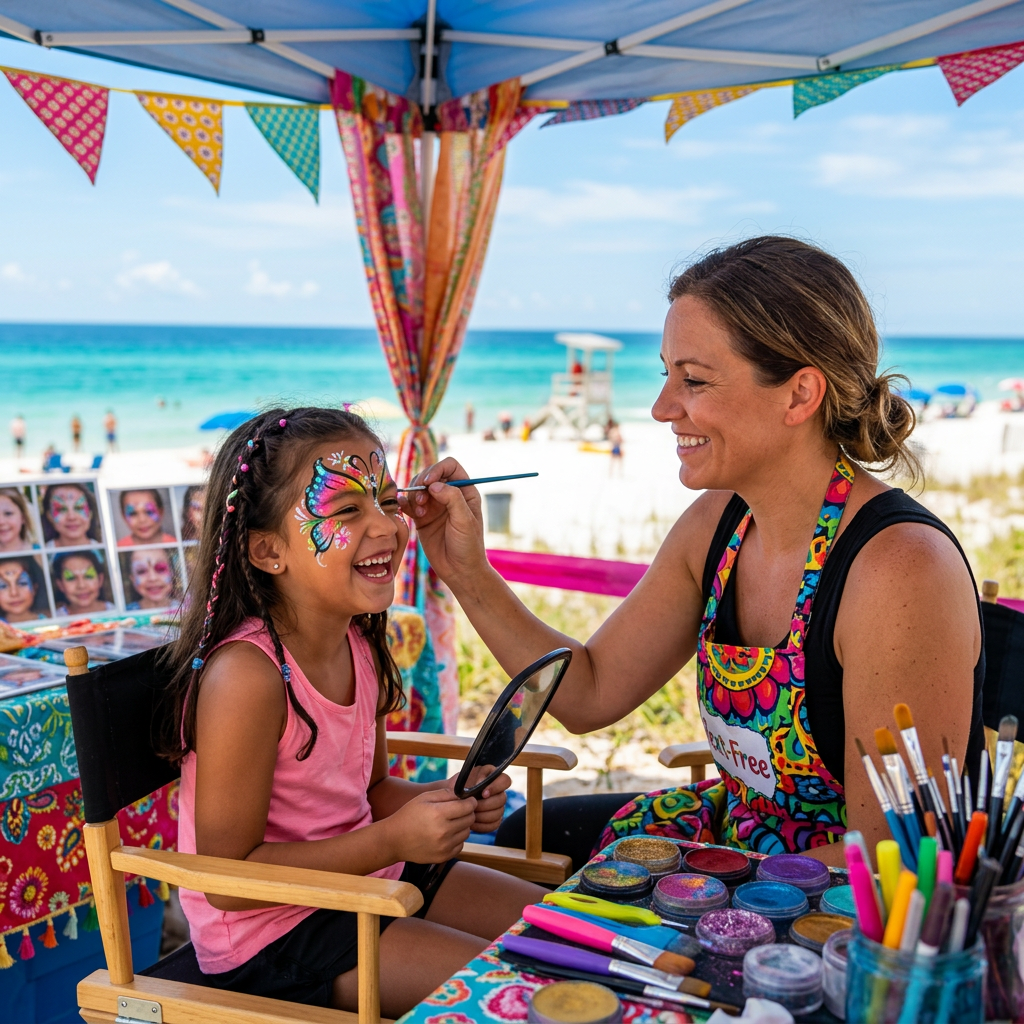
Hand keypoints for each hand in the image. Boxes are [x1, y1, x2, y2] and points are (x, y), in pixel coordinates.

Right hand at [386, 788, 476, 863]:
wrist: (394, 840)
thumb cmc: (409, 815)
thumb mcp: (424, 798)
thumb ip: (446, 793)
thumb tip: (464, 794)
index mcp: (438, 814)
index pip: (468, 807)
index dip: (470, 801)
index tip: (468, 800)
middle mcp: (443, 832)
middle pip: (470, 819)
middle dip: (467, 812)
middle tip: (458, 810)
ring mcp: (444, 846)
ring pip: (467, 833)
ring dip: (462, 826)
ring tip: (450, 822)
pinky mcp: (443, 857)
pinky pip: (461, 845)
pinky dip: (457, 839)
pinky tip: (446, 834)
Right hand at [396, 458, 487, 583]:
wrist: (459, 571)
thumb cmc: (468, 546)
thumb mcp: (464, 521)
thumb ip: (452, 499)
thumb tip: (434, 485)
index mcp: (465, 491)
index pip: (449, 466)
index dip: (437, 469)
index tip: (428, 482)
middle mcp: (449, 495)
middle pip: (430, 474)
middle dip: (421, 484)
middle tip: (421, 502)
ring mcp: (434, 506)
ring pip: (417, 488)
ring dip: (413, 496)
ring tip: (419, 513)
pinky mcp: (422, 518)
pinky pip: (409, 504)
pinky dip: (404, 503)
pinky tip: (404, 510)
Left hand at [447, 766, 509, 833]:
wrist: (450, 801)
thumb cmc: (457, 787)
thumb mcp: (463, 778)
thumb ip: (473, 777)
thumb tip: (481, 783)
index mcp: (493, 777)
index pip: (505, 780)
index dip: (496, 787)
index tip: (483, 793)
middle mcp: (498, 792)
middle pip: (502, 799)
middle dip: (486, 804)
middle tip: (473, 806)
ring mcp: (498, 806)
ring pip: (498, 813)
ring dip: (483, 815)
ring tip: (471, 814)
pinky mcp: (494, 819)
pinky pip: (494, 824)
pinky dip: (482, 825)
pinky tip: (472, 823)